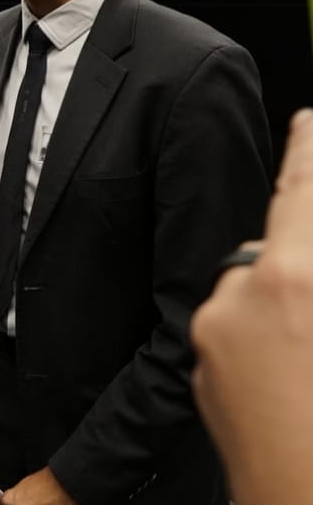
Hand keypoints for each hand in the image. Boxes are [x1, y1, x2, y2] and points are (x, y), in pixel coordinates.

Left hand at [193, 108, 312, 504]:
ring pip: (259, 297)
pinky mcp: (201, 386)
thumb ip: (311, 282)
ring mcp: (210, 346)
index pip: (300, 194)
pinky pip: (239, 338)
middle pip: (278, 251)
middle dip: (307, 260)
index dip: (310, 152)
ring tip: (307, 369)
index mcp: (288, 286)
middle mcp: (233, 305)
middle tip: (310, 322)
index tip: (308, 117)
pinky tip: (301, 384)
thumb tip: (305, 259)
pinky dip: (272, 343)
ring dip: (293, 310)